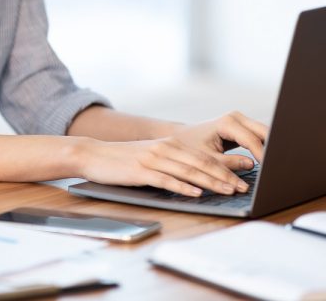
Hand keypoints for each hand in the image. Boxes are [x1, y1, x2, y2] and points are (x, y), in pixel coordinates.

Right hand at [77, 111, 267, 196]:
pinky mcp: (142, 171)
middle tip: (243, 187)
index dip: (226, 166)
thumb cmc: (124, 159)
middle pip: (201, 163)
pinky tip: (196, 194)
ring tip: (228, 191)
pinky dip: (184, 187)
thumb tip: (197, 176)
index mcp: (170, 144)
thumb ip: (173, 161)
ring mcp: (153, 159)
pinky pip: (167, 180)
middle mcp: (165, 148)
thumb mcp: (151, 155)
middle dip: (225, 176)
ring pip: (188, 171)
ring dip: (211, 182)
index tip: (244, 176)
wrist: (94, 154)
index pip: (204, 156)